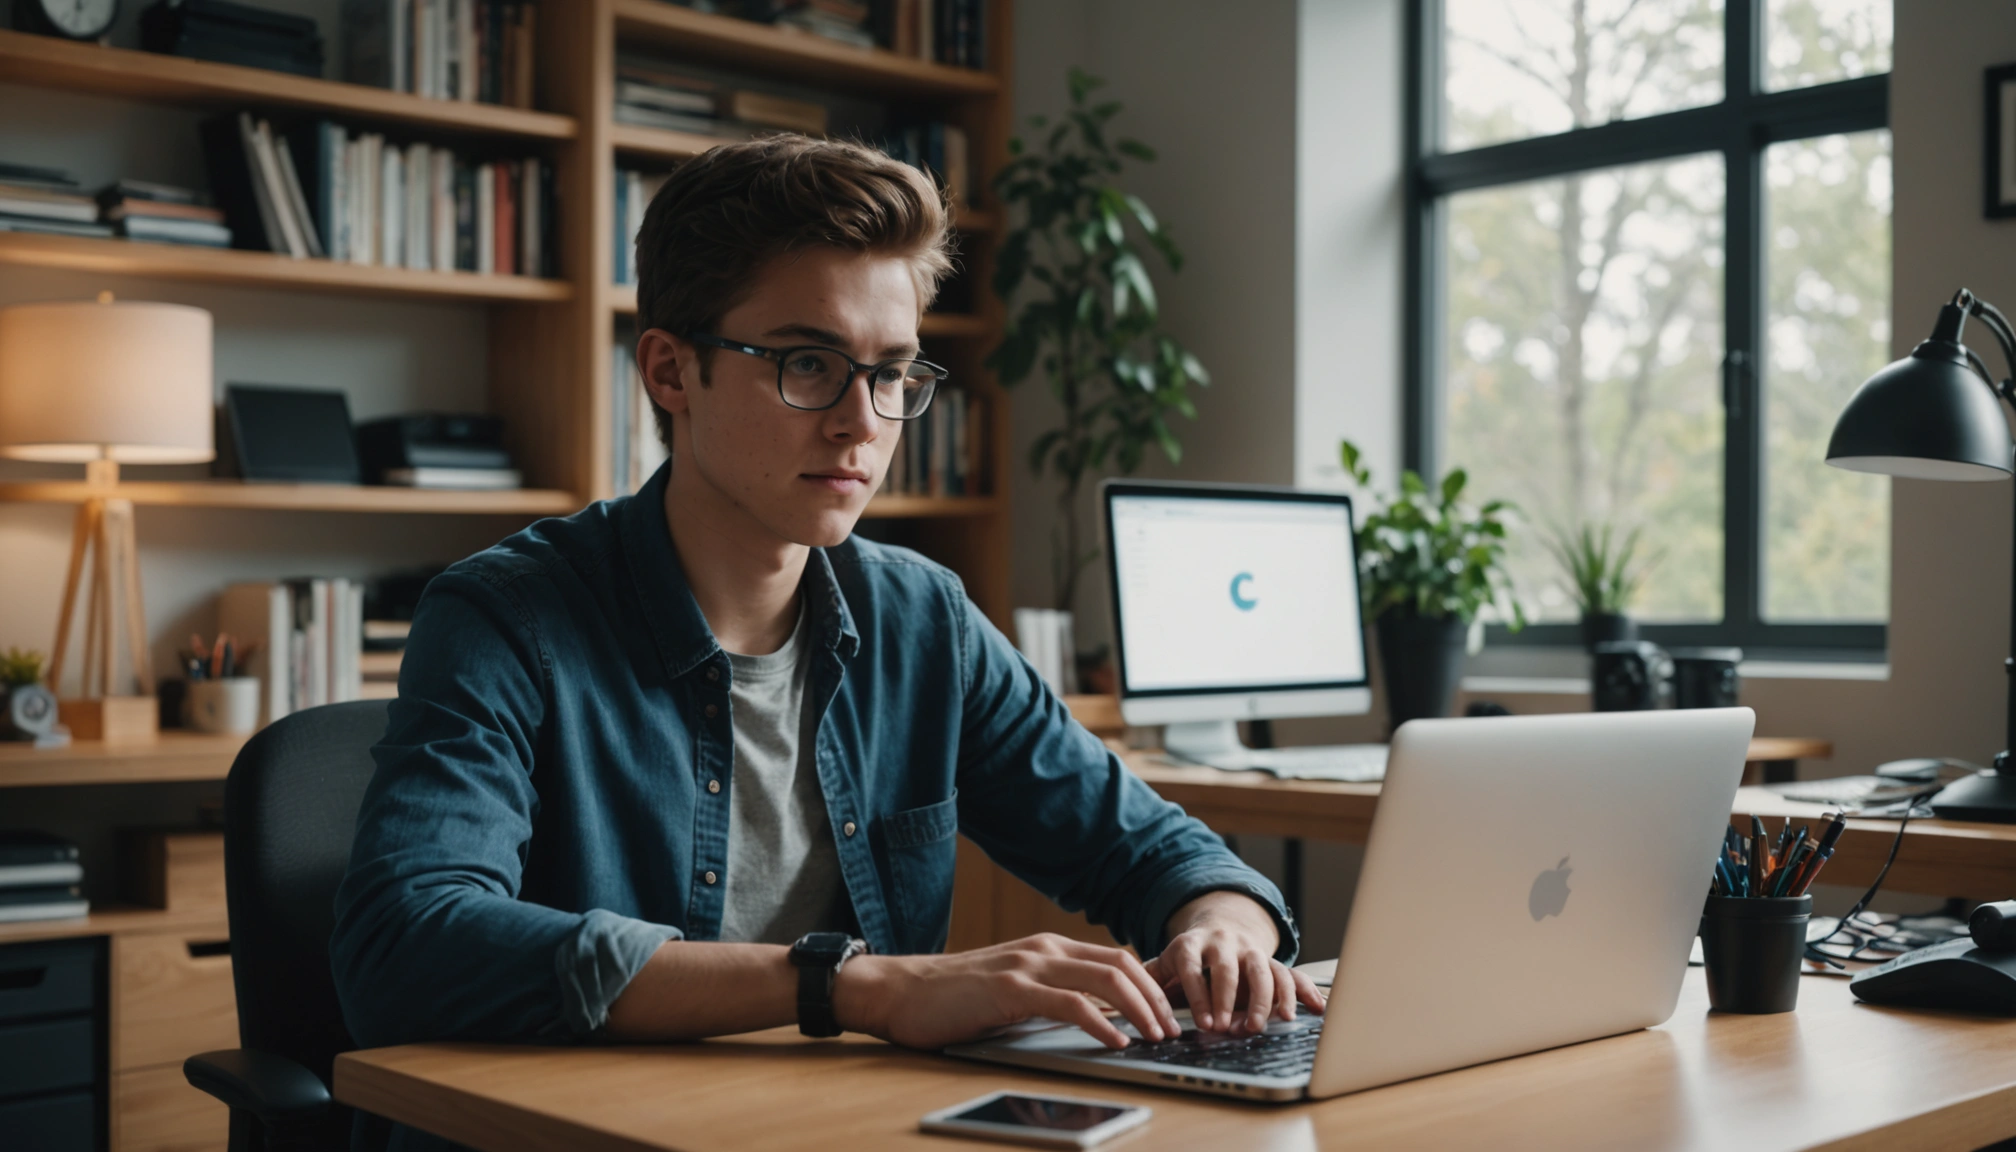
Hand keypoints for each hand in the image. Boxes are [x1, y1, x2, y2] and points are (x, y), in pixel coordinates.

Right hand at [832, 934, 1181, 1050]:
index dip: (1151, 985)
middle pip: (1121, 965)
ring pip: (1104, 979)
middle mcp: (1044, 949)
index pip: (1117, 959)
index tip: (1169, 1015)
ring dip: (1140, 1009)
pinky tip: (1116, 1042)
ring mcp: (1028, 966)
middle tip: (1173, 1030)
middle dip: (1156, 998)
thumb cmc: (953, 997)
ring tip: (1155, 1037)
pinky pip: (1070, 1004)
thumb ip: (1050, 994)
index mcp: (1048, 948)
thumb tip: (1096, 1021)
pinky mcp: (1010, 990)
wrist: (899, 991)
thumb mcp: (1013, 989)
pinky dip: (1101, 1023)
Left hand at [1145, 892, 1326, 1034]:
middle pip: (1230, 970)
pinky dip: (1304, 991)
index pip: (1193, 968)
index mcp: (1192, 944)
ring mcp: (1251, 951)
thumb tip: (1126, 997)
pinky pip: (1291, 973)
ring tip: (1265, 1025)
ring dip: (1266, 999)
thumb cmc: (1189, 955)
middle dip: (1231, 1000)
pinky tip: (1314, 1009)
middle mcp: (1224, 944)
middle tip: (1231, 1028)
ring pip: (1264, 970)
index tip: (1204, 1023)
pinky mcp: (1271, 960)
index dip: (1199, 995)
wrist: (1219, 927)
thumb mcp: (1166, 961)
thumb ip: (1150, 978)